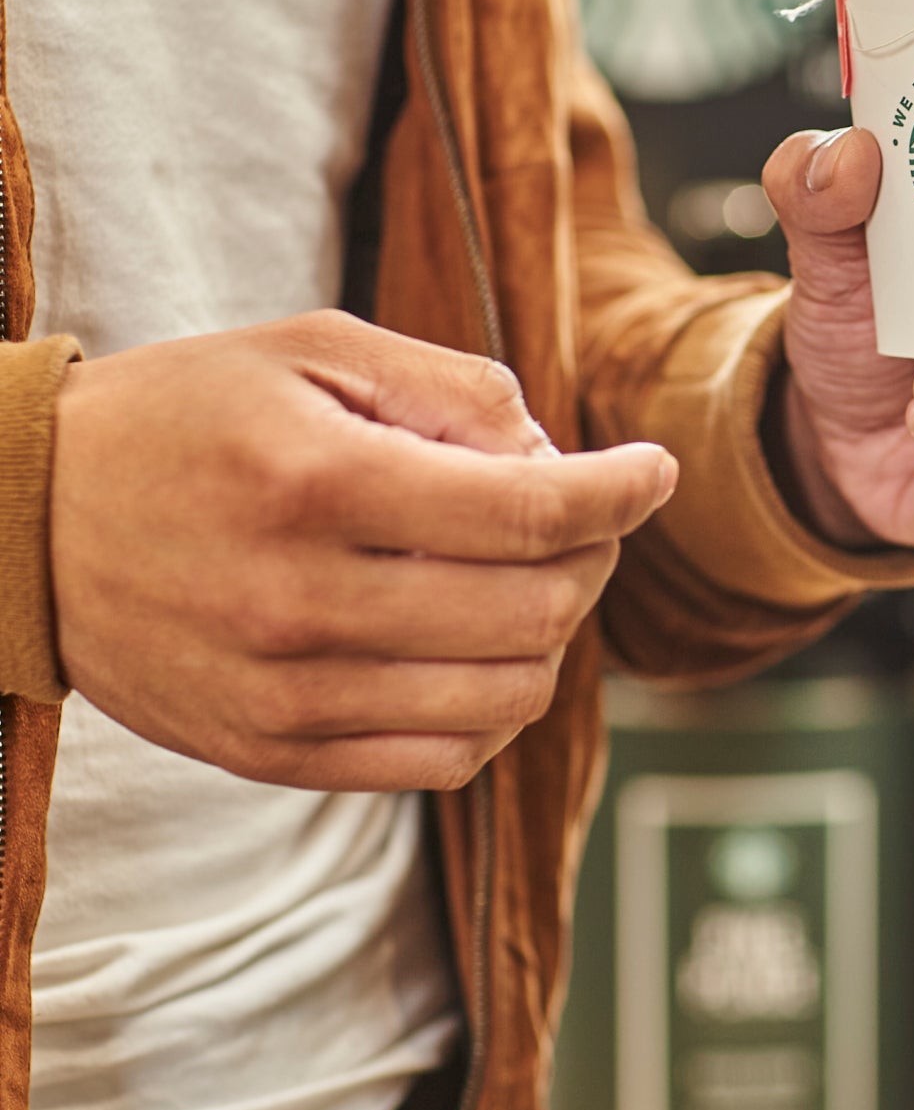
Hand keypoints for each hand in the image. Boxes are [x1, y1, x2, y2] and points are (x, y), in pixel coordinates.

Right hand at [50, 311, 676, 790]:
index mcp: (318, 484)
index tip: (654, 471)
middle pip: (531, 610)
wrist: (29, 525)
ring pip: (504, 700)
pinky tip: (483, 652)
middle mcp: (304, 604)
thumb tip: (554, 453)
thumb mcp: (310, 347)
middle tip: (585, 516)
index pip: (527, 514)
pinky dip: (496, 711)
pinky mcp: (272, 753)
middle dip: (593, 556)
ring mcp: (286, 696)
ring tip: (529, 580)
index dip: (618, 493)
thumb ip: (449, 388)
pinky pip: (441, 763)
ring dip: (552, 635)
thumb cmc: (183, 416)